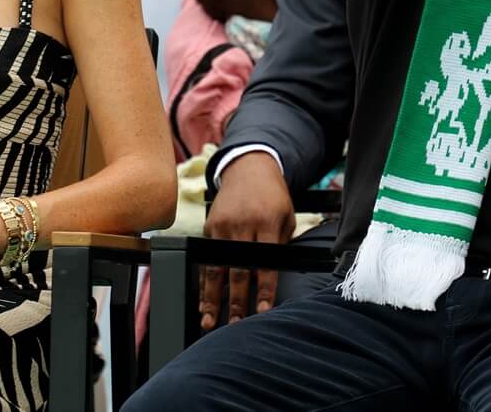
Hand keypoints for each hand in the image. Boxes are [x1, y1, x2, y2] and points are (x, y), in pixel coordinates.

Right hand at [200, 152, 295, 328]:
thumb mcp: (286, 217)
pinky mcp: (209, 226)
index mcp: (265, 222)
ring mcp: (222, 226)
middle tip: (235, 324)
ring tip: (209, 320)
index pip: (264, 263)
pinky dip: (205, 280)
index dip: (264, 289)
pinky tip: (204, 299)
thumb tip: (270, 278)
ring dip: (212, 297)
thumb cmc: (273, 196)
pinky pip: (207, 258)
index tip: (263, 310)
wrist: (249, 168)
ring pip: (215, 267)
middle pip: (237, 269)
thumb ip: (279, 245)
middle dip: (236, 300)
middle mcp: (241, 225)